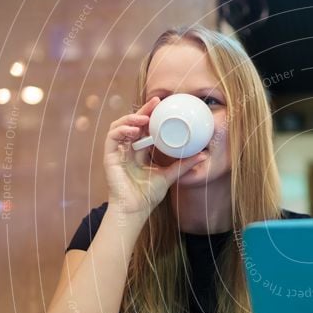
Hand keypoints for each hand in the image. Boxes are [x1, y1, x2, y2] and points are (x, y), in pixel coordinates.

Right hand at [104, 97, 208, 217]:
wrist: (135, 210)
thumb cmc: (148, 196)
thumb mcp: (170, 175)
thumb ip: (184, 164)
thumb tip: (204, 155)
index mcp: (139, 151)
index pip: (143, 127)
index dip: (150, 114)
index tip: (162, 104)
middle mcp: (127, 149)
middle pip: (132, 123)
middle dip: (143, 110)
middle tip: (155, 102)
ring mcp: (117, 152)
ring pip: (119, 126)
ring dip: (131, 118)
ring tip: (144, 118)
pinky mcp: (109, 157)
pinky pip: (112, 137)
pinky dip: (121, 130)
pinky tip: (133, 130)